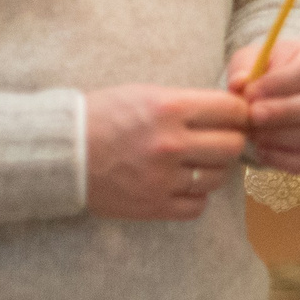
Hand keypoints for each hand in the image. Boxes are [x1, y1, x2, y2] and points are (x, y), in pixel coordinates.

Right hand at [85, 85, 250, 219]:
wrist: (61, 153)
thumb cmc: (102, 116)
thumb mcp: (146, 93)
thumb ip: (187, 103)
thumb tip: (229, 110)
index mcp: (170, 108)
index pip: (232, 110)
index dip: (238, 113)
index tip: (234, 117)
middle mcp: (171, 144)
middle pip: (232, 146)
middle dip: (230, 141)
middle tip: (218, 140)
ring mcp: (162, 178)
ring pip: (217, 177)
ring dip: (212, 169)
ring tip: (195, 162)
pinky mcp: (153, 205)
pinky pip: (197, 205)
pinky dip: (195, 196)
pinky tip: (182, 184)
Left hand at [226, 39, 299, 174]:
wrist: (282, 89)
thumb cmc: (269, 69)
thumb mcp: (255, 58)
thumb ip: (244, 67)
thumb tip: (239, 84)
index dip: (280, 83)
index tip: (251, 92)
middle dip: (283, 113)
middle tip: (253, 115)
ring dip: (281, 137)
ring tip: (253, 133)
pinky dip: (285, 160)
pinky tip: (261, 151)